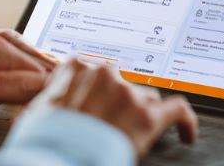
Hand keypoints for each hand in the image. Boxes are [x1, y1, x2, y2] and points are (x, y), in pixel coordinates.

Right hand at [25, 58, 197, 157]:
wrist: (55, 157)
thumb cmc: (43, 140)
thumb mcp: (37, 110)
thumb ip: (54, 96)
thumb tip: (49, 106)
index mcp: (77, 66)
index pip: (99, 71)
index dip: (103, 91)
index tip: (105, 101)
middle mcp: (105, 73)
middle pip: (125, 85)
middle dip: (121, 106)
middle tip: (112, 126)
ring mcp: (128, 93)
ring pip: (147, 99)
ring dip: (142, 117)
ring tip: (135, 137)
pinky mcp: (148, 116)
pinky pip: (179, 111)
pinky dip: (186, 123)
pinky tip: (186, 134)